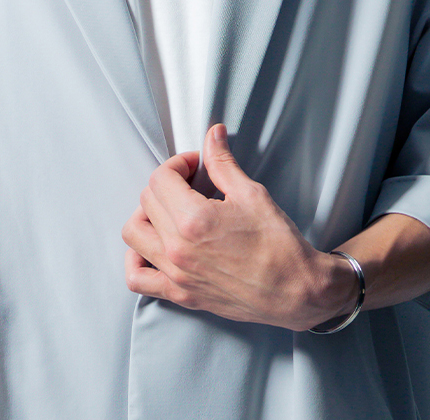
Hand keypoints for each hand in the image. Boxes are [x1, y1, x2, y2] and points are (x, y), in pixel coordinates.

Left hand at [121, 124, 356, 331]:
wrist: (295, 290)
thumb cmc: (279, 245)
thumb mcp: (252, 194)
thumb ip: (222, 163)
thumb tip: (213, 135)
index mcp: (193, 220)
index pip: (161, 178)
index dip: (178, 163)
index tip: (196, 164)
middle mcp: (178, 249)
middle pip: (148, 200)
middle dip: (167, 183)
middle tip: (190, 182)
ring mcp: (176, 274)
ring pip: (133, 234)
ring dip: (146, 214)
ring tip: (170, 209)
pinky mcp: (180, 294)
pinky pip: (137, 279)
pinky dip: (135, 259)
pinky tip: (154, 245)